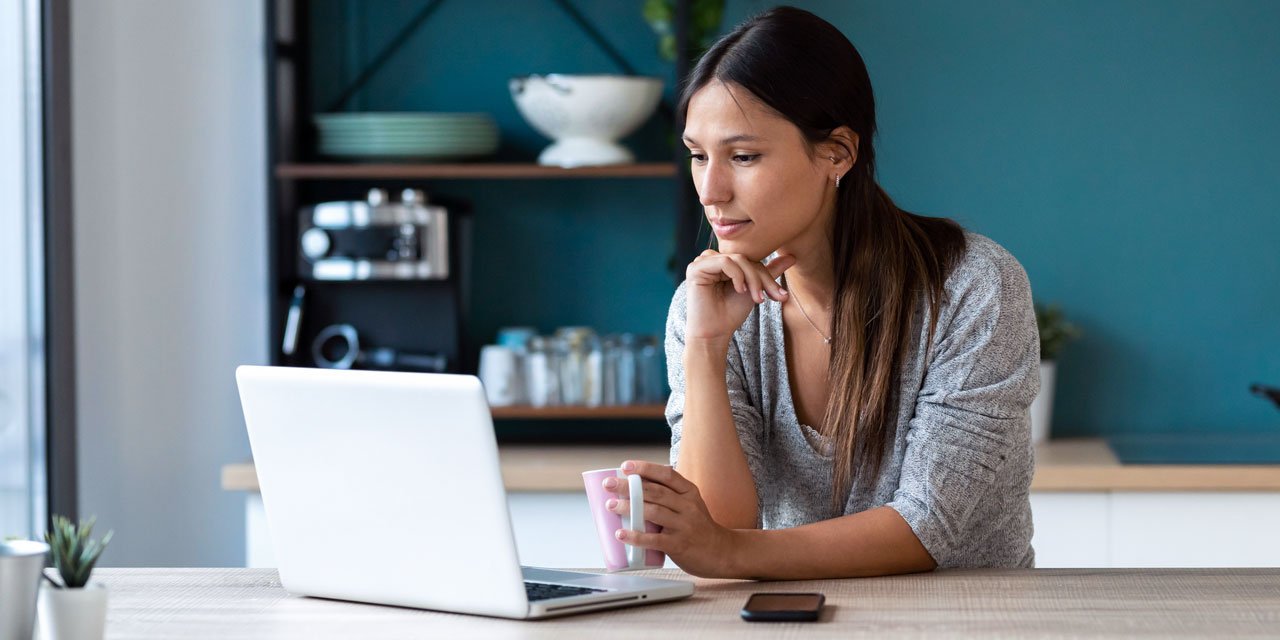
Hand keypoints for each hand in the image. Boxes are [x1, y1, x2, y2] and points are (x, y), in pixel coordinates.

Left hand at [602, 460, 741, 577]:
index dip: (645, 468)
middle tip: (608, 485)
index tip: (625, 466)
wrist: (722, 552)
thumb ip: (669, 497)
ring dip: (629, 508)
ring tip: (610, 505)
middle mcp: (688, 506)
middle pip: (655, 492)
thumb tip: (632, 490)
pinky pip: (654, 540)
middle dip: (629, 486)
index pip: (666, 474)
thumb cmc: (698, 527)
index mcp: (689, 492)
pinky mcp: (679, 545)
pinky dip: (635, 537)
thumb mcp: (690, 505)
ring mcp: (684, 525)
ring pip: (653, 512)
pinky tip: (621, 534)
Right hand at [684, 250, 794, 342]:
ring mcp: (702, 262)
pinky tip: (739, 290)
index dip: (766, 276)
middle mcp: (711, 259)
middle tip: (767, 298)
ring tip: (755, 298)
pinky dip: (737, 275)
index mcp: (723, 261)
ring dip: (751, 278)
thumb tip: (791, 256)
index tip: (781, 296)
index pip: (751, 260)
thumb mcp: (755, 290)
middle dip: (761, 278)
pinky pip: (724, 262)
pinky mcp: (695, 268)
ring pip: (737, 259)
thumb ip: (768, 272)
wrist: (715, 333)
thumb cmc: (731, 313)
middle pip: (745, 258)